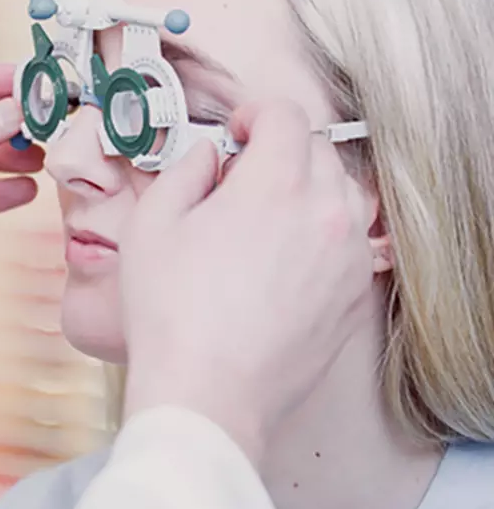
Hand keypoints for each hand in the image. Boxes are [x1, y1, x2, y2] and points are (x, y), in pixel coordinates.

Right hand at [119, 100, 373, 464]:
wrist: (207, 395)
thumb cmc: (171, 311)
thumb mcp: (152, 223)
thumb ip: (186, 169)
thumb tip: (210, 156)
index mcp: (275, 186)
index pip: (287, 116)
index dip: (257, 113)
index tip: (238, 132)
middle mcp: (324, 214)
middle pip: (318, 149)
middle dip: (281, 149)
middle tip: (243, 177)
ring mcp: (348, 257)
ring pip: (343, 192)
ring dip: (308, 186)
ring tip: (268, 217)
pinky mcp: (355, 295)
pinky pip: (352, 239)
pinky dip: (325, 230)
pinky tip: (287, 256)